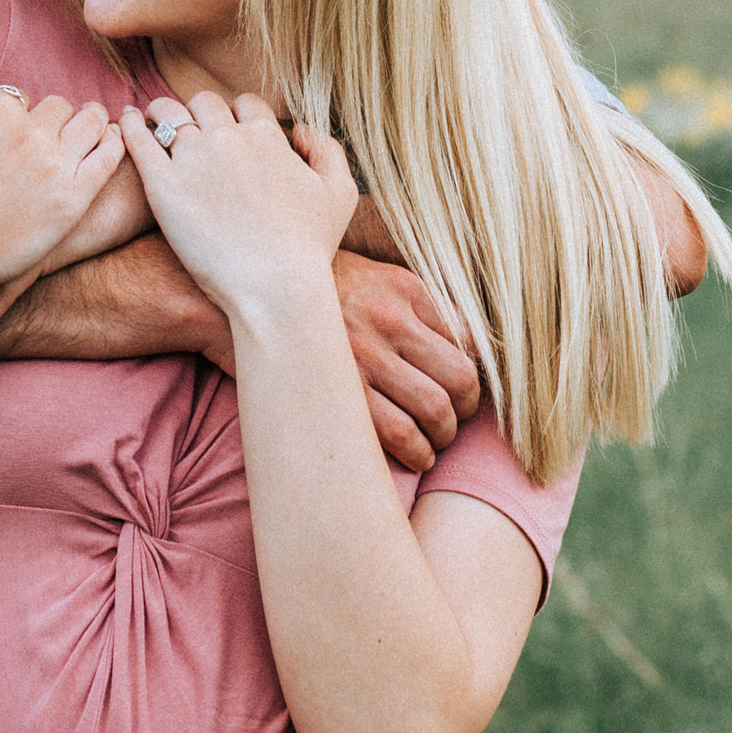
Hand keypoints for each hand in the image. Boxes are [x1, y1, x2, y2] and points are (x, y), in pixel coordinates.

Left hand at [120, 89, 356, 321]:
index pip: (245, 105)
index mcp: (267, 137)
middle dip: (199, 111)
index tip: (228, 130)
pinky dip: (131, 126)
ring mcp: (193, 160)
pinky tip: (127, 122)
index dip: (237, 115)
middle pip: (205, 103)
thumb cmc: (310, 249)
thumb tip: (301, 130)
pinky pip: (139, 142)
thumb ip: (328, 151)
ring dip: (162, 112)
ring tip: (153, 118)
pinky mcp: (163, 187)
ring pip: (169, 114)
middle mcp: (228, 139)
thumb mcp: (341, 194)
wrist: (276, 289)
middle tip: (189, 125)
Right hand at [334, 250, 480, 470]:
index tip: (465, 386)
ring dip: (444, 434)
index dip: (474, 370)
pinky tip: (418, 454)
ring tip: (437, 439)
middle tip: (457, 417)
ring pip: (435, 408)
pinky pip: (399, 432)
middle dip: (467, 407)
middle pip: (460, 376)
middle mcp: (389, 320)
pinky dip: (418, 451)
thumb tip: (468, 345)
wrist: (257, 295)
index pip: (467, 337)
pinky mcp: (341, 391)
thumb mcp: (376, 277)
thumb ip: (420, 305)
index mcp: (404, 289)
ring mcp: (364, 357)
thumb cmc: (322, 292)